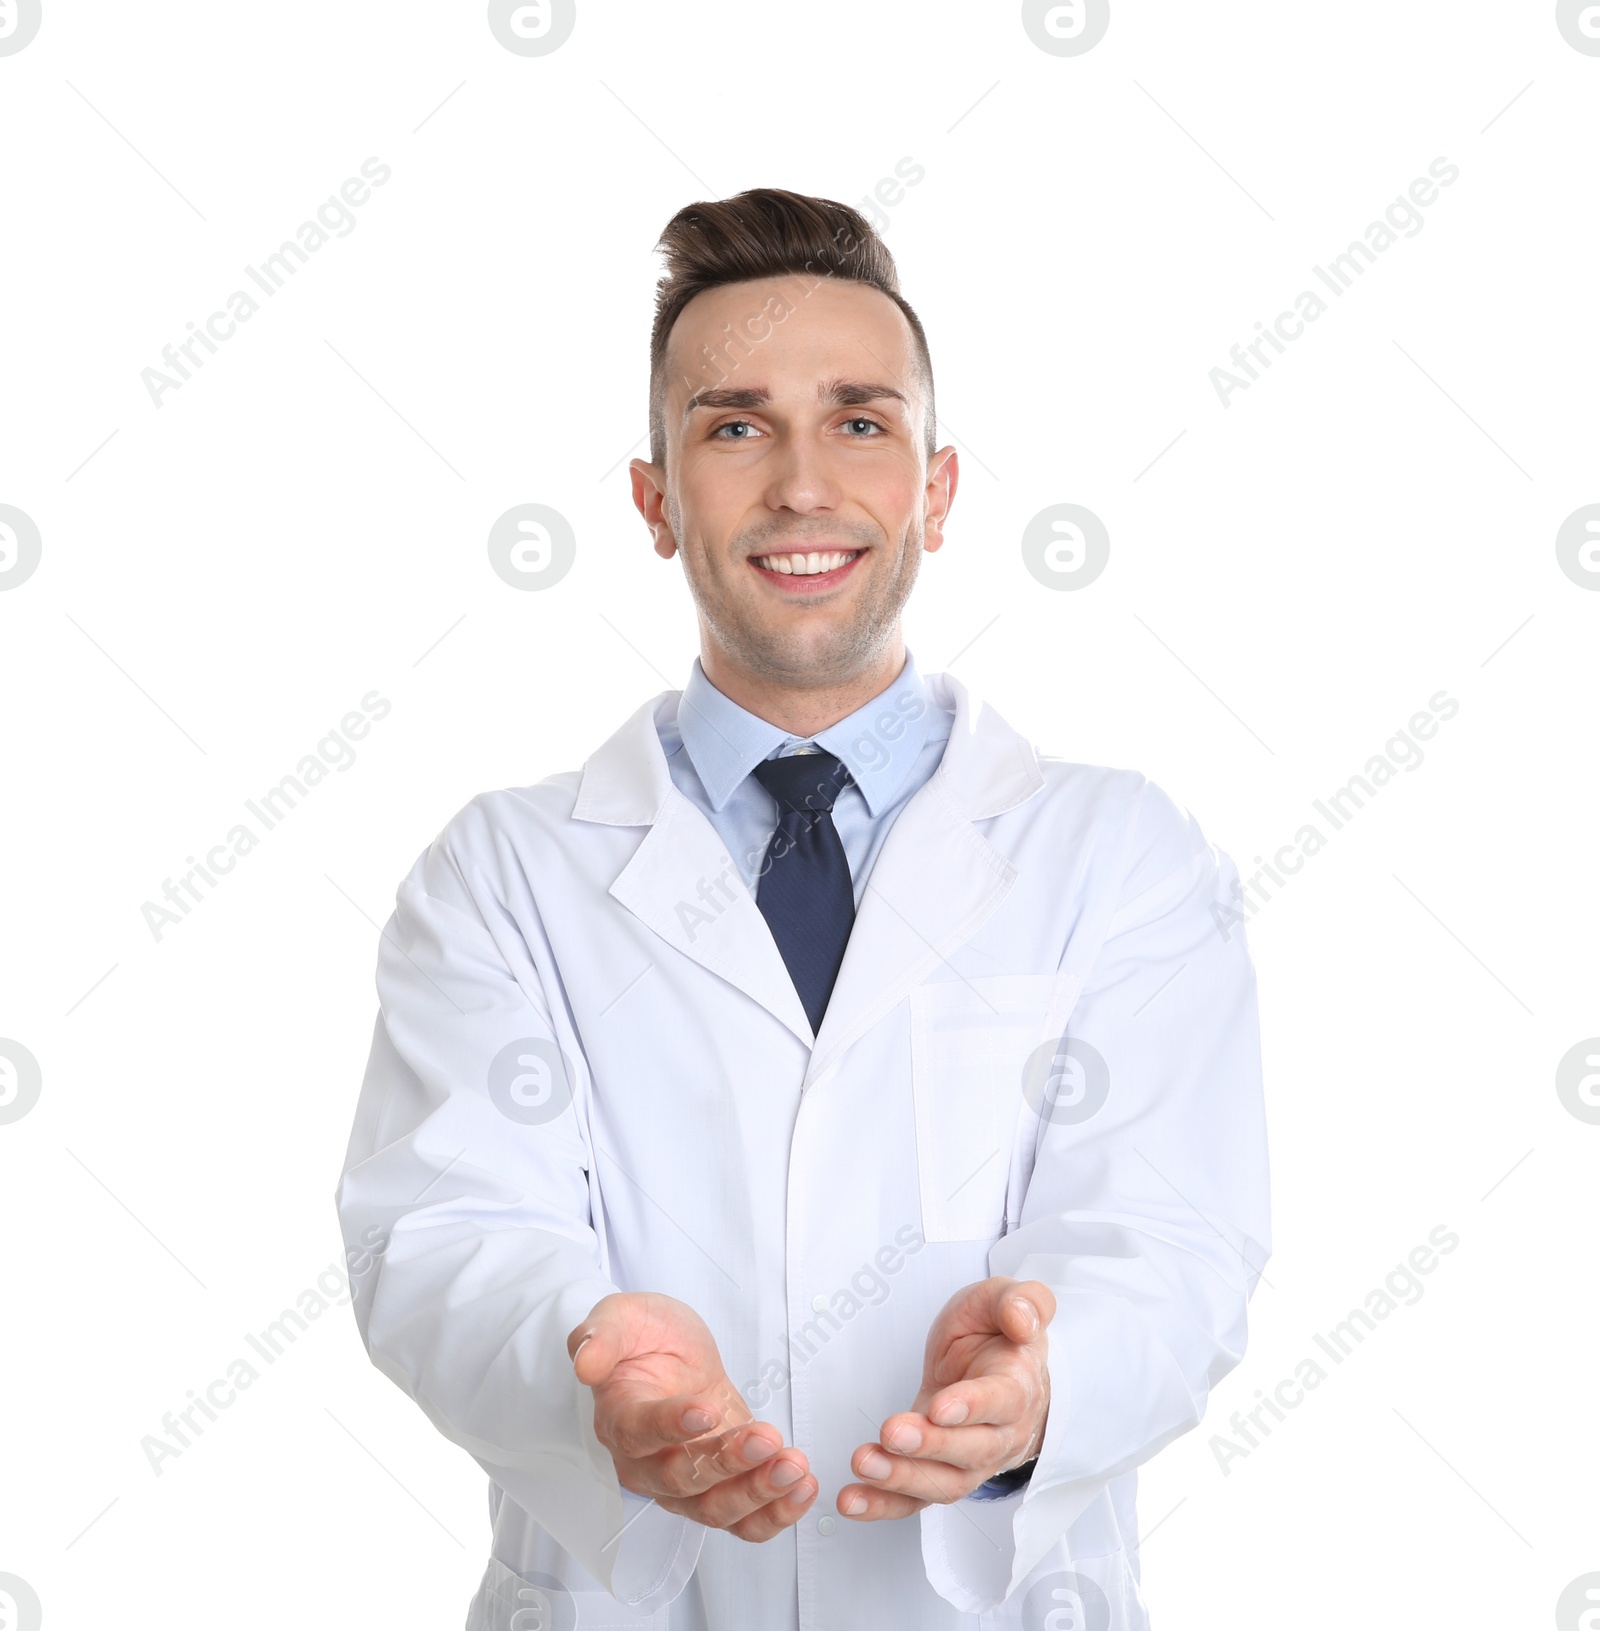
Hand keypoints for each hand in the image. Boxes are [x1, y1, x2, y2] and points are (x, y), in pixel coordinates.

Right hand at [569, 1291, 817, 1540]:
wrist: (668, 1351)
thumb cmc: (643, 1335)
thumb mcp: (622, 1316)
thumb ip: (601, 1336)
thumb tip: (584, 1362)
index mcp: (619, 1418)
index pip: (639, 1433)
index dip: (672, 1426)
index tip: (706, 1410)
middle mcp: (646, 1462)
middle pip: (681, 1480)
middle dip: (727, 1464)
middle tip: (767, 1439)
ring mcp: (684, 1482)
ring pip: (714, 1508)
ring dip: (758, 1493)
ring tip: (795, 1466)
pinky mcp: (720, 1486)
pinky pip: (742, 1522)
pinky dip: (774, 1515)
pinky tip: (802, 1490)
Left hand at [838, 1276, 1054, 1520]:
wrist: (1001, 1366)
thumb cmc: (999, 1333)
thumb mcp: (1004, 1299)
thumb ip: (1022, 1302)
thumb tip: (1023, 1321)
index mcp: (1017, 1385)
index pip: (1001, 1403)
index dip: (971, 1407)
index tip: (940, 1407)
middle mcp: (1001, 1432)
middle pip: (971, 1451)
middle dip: (930, 1446)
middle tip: (892, 1432)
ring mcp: (972, 1459)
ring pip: (944, 1483)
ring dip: (901, 1479)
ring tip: (864, 1463)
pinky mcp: (940, 1471)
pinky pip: (917, 1500)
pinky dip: (884, 1504)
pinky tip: (852, 1500)